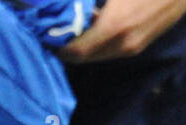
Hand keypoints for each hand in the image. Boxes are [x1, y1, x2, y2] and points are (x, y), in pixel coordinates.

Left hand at [61, 0, 185, 62]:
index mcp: (114, 27)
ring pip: (98, 55)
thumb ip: (89, 1)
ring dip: (83, 45)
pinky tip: (94, 24)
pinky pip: (111, 50)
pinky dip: (97, 42)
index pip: (77, 50)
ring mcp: (133, 47)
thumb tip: (75, 6)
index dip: (58, 45)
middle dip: (68, 47)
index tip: (45, 33)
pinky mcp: (140, 45)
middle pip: (86, 57)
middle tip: (54, 30)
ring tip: (72, 27)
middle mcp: (123, 44)